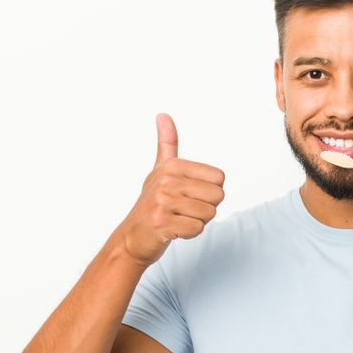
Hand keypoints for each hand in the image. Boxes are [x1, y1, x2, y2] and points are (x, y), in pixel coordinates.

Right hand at [116, 113, 225, 267]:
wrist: (133, 237)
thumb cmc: (152, 203)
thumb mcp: (160, 170)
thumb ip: (167, 143)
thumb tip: (163, 115)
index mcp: (172, 166)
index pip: (220, 178)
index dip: (209, 192)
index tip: (188, 195)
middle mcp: (166, 181)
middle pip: (218, 196)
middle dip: (205, 208)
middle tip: (183, 210)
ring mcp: (162, 202)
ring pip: (209, 214)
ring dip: (197, 222)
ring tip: (177, 219)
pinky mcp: (161, 223)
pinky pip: (197, 229)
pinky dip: (189, 234)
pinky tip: (173, 230)